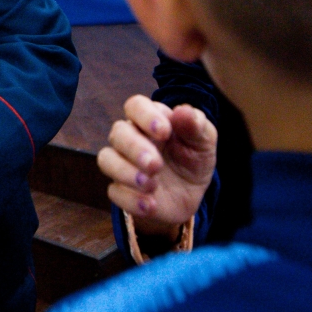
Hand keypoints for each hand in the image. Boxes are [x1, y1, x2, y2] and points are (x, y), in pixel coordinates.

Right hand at [99, 94, 216, 236]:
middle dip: (134, 148)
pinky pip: (114, 192)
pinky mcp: (120, 190)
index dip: (145, 115)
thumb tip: (183, 111)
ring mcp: (122, 164)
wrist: (191, 197)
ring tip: (151, 185)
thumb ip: (197, 125)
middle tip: (156, 165)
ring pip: (106, 159)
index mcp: (150, 120)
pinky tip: (151, 205)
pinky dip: (131, 199)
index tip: (164, 132)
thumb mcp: (204, 142)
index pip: (135, 106)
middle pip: (118, 132)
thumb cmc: (193, 159)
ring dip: (126, 172)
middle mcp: (131, 138)